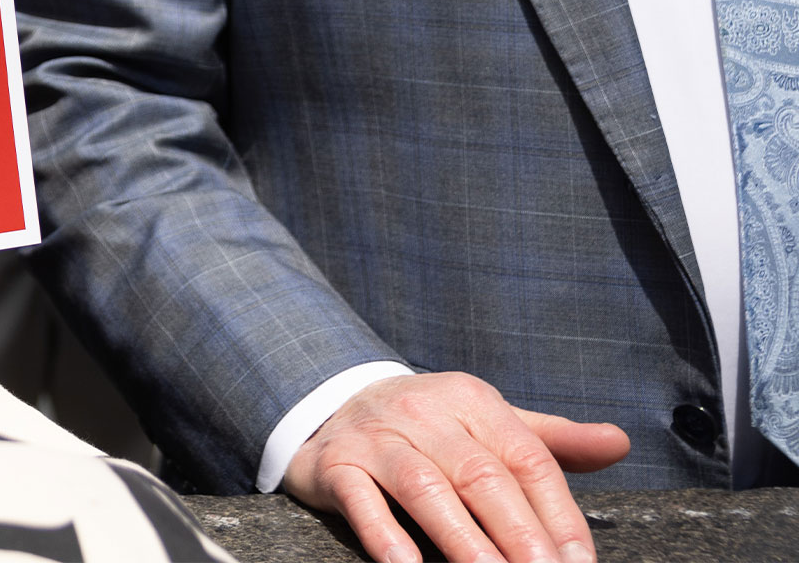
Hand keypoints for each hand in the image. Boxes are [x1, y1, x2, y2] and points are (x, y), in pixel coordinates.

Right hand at [284, 372, 629, 562]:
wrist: (328, 407)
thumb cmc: (425, 428)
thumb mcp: (486, 422)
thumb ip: (551, 440)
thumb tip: (619, 443)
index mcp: (470, 401)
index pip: (527, 458)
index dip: (558, 514)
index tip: (578, 562)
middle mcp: (422, 412)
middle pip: (482, 476)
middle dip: (520, 535)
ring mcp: (374, 436)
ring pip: (426, 489)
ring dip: (464, 541)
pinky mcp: (333, 463)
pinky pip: (360, 500)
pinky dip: (385, 535)